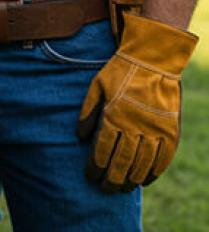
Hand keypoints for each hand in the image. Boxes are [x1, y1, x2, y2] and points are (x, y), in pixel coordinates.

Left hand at [77, 12, 197, 191]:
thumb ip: (87, 112)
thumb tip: (80, 137)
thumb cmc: (120, 71)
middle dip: (110, 180)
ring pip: (141, 165)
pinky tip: (144, 181)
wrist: (152, 60)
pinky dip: (153, 173)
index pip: (101, 151)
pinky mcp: (171, 132)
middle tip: (104, 190)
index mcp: (113, 116)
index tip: (90, 176)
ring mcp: (154, 131)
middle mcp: (133, 127)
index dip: (94, 167)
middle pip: (120, 163)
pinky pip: (162, 160)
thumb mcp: (97, 86)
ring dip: (130, 180)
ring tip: (121, 188)